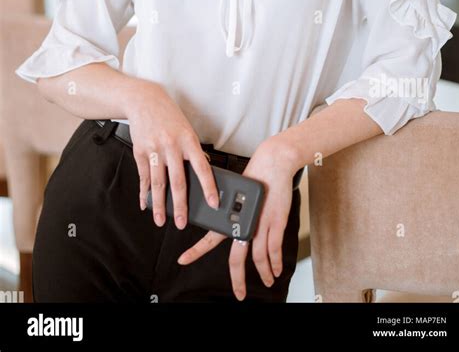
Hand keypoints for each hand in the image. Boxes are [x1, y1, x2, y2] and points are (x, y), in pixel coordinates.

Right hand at [125, 85, 219, 228]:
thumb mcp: (186, 129)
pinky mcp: (140, 152)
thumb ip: (192, 151)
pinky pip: (143, 177)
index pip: (202, 168)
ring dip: (159, 205)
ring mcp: (154, 149)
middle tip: (183, 222)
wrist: (144, 99)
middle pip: (177, 181)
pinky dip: (144, 193)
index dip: (208, 187)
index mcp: (188, 140)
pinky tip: (145, 203)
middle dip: (181, 205)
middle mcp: (171, 146)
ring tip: (161, 220)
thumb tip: (200, 174)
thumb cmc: (168, 115)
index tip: (213, 203)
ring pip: (158, 183)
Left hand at [176, 136, 298, 300]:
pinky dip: (275, 263)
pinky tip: (275, 270)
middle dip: (238, 281)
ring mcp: (260, 224)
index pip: (210, 237)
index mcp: (230, 215)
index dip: (196, 251)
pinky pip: (274, 250)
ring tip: (266, 282)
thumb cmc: (255, 173)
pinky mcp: (275, 223)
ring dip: (263, 274)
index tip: (183, 259)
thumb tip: (222, 212)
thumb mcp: (235, 189)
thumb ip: (229, 205)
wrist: (273, 163)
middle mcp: (244, 223)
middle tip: (239, 295)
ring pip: (259, 258)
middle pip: (237, 259)